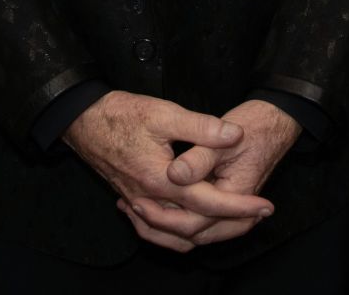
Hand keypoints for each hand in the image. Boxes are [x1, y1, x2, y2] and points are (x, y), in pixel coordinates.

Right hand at [63, 91, 271, 252]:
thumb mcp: (164, 113)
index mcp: (161, 180)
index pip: (208, 202)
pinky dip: (175, 234)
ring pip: (174, 235)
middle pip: (194, 227)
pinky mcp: (130, 199)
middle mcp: (149, 199)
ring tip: (231, 223)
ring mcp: (138, 202)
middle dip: (229, 225)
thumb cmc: (121, 114)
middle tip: (257, 217)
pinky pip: (155, 230)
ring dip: (204, 233)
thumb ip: (201, 127)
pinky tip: (187, 224)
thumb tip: (235, 135)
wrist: (82, 120)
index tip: (266, 207)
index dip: (240, 206)